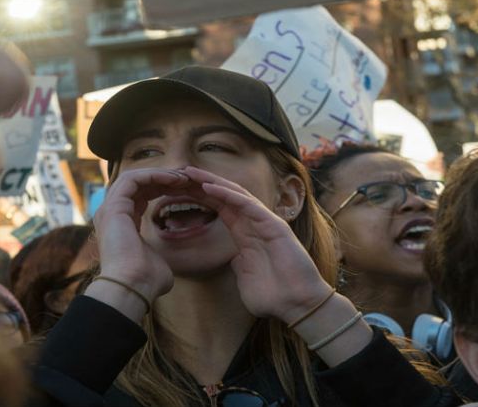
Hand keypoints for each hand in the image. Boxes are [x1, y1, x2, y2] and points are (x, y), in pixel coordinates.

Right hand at [92, 168, 189, 301]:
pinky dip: (154, 175)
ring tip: (182, 177)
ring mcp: (110, 208)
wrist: (133, 286)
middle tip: (186, 179)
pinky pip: (133, 179)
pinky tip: (173, 179)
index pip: (142, 197)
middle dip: (163, 179)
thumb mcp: (157, 261)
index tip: (186, 189)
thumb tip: (164, 267)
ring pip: (134, 177)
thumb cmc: (146, 280)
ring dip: (159, 174)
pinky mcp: (113, 205)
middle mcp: (112, 214)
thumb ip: (159, 255)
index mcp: (122, 225)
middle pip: (138, 184)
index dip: (163, 189)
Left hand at [181, 166, 330, 321]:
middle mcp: (254, 224)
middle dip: (204, 183)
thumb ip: (240, 264)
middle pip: (225, 196)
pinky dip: (228, 195)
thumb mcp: (246, 277)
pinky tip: (210, 188)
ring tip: (191, 173)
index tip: (181, 189)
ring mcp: (264, 222)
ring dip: (212, 182)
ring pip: (235, 194)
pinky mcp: (273, 225)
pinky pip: (247, 205)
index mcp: (245, 235)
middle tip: (181, 172)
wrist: (296, 305)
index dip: (201, 197)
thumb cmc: (273, 295)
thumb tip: (233, 258)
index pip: (220, 208)